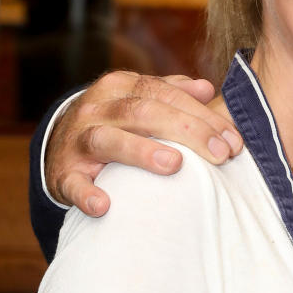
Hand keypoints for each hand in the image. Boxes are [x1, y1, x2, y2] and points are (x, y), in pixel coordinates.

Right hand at [46, 71, 243, 215]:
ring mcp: (78, 140)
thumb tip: (207, 88)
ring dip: (142, 151)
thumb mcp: (138, 101)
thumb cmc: (115, 123)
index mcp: (120, 87)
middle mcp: (97, 108)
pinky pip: (73, 183)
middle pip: (144, 112)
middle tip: (221, 155)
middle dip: (188, 131)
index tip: (234, 141)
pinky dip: (86, 194)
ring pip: (108, 139)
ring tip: (174, 165)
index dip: (203, 116)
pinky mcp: (64, 173)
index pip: (166, 95)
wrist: (58, 146)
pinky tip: (104, 205)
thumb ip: (171, 92)